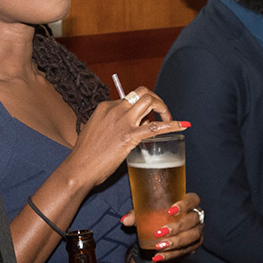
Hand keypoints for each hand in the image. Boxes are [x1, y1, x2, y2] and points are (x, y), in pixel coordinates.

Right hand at [65, 88, 187, 190]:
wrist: (79, 168)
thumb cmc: (86, 155)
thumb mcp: (96, 131)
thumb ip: (111, 126)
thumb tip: (129, 128)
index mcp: (106, 107)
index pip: (130, 98)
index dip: (142, 107)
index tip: (146, 118)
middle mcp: (115, 109)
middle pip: (142, 93)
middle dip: (156, 100)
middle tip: (162, 113)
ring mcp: (122, 121)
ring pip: (149, 101)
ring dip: (163, 108)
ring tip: (169, 119)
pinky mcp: (129, 135)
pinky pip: (156, 127)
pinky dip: (173, 124)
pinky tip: (183, 125)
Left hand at [121, 191, 203, 262]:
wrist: (164, 230)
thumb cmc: (158, 215)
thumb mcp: (147, 212)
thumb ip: (136, 215)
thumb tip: (124, 221)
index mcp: (188, 202)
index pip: (193, 200)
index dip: (184, 205)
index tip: (170, 211)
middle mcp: (197, 215)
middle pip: (193, 220)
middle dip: (177, 227)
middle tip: (159, 233)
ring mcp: (198, 230)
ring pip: (192, 237)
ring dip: (176, 243)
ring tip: (159, 247)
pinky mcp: (195, 244)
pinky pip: (186, 251)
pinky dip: (172, 255)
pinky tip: (159, 257)